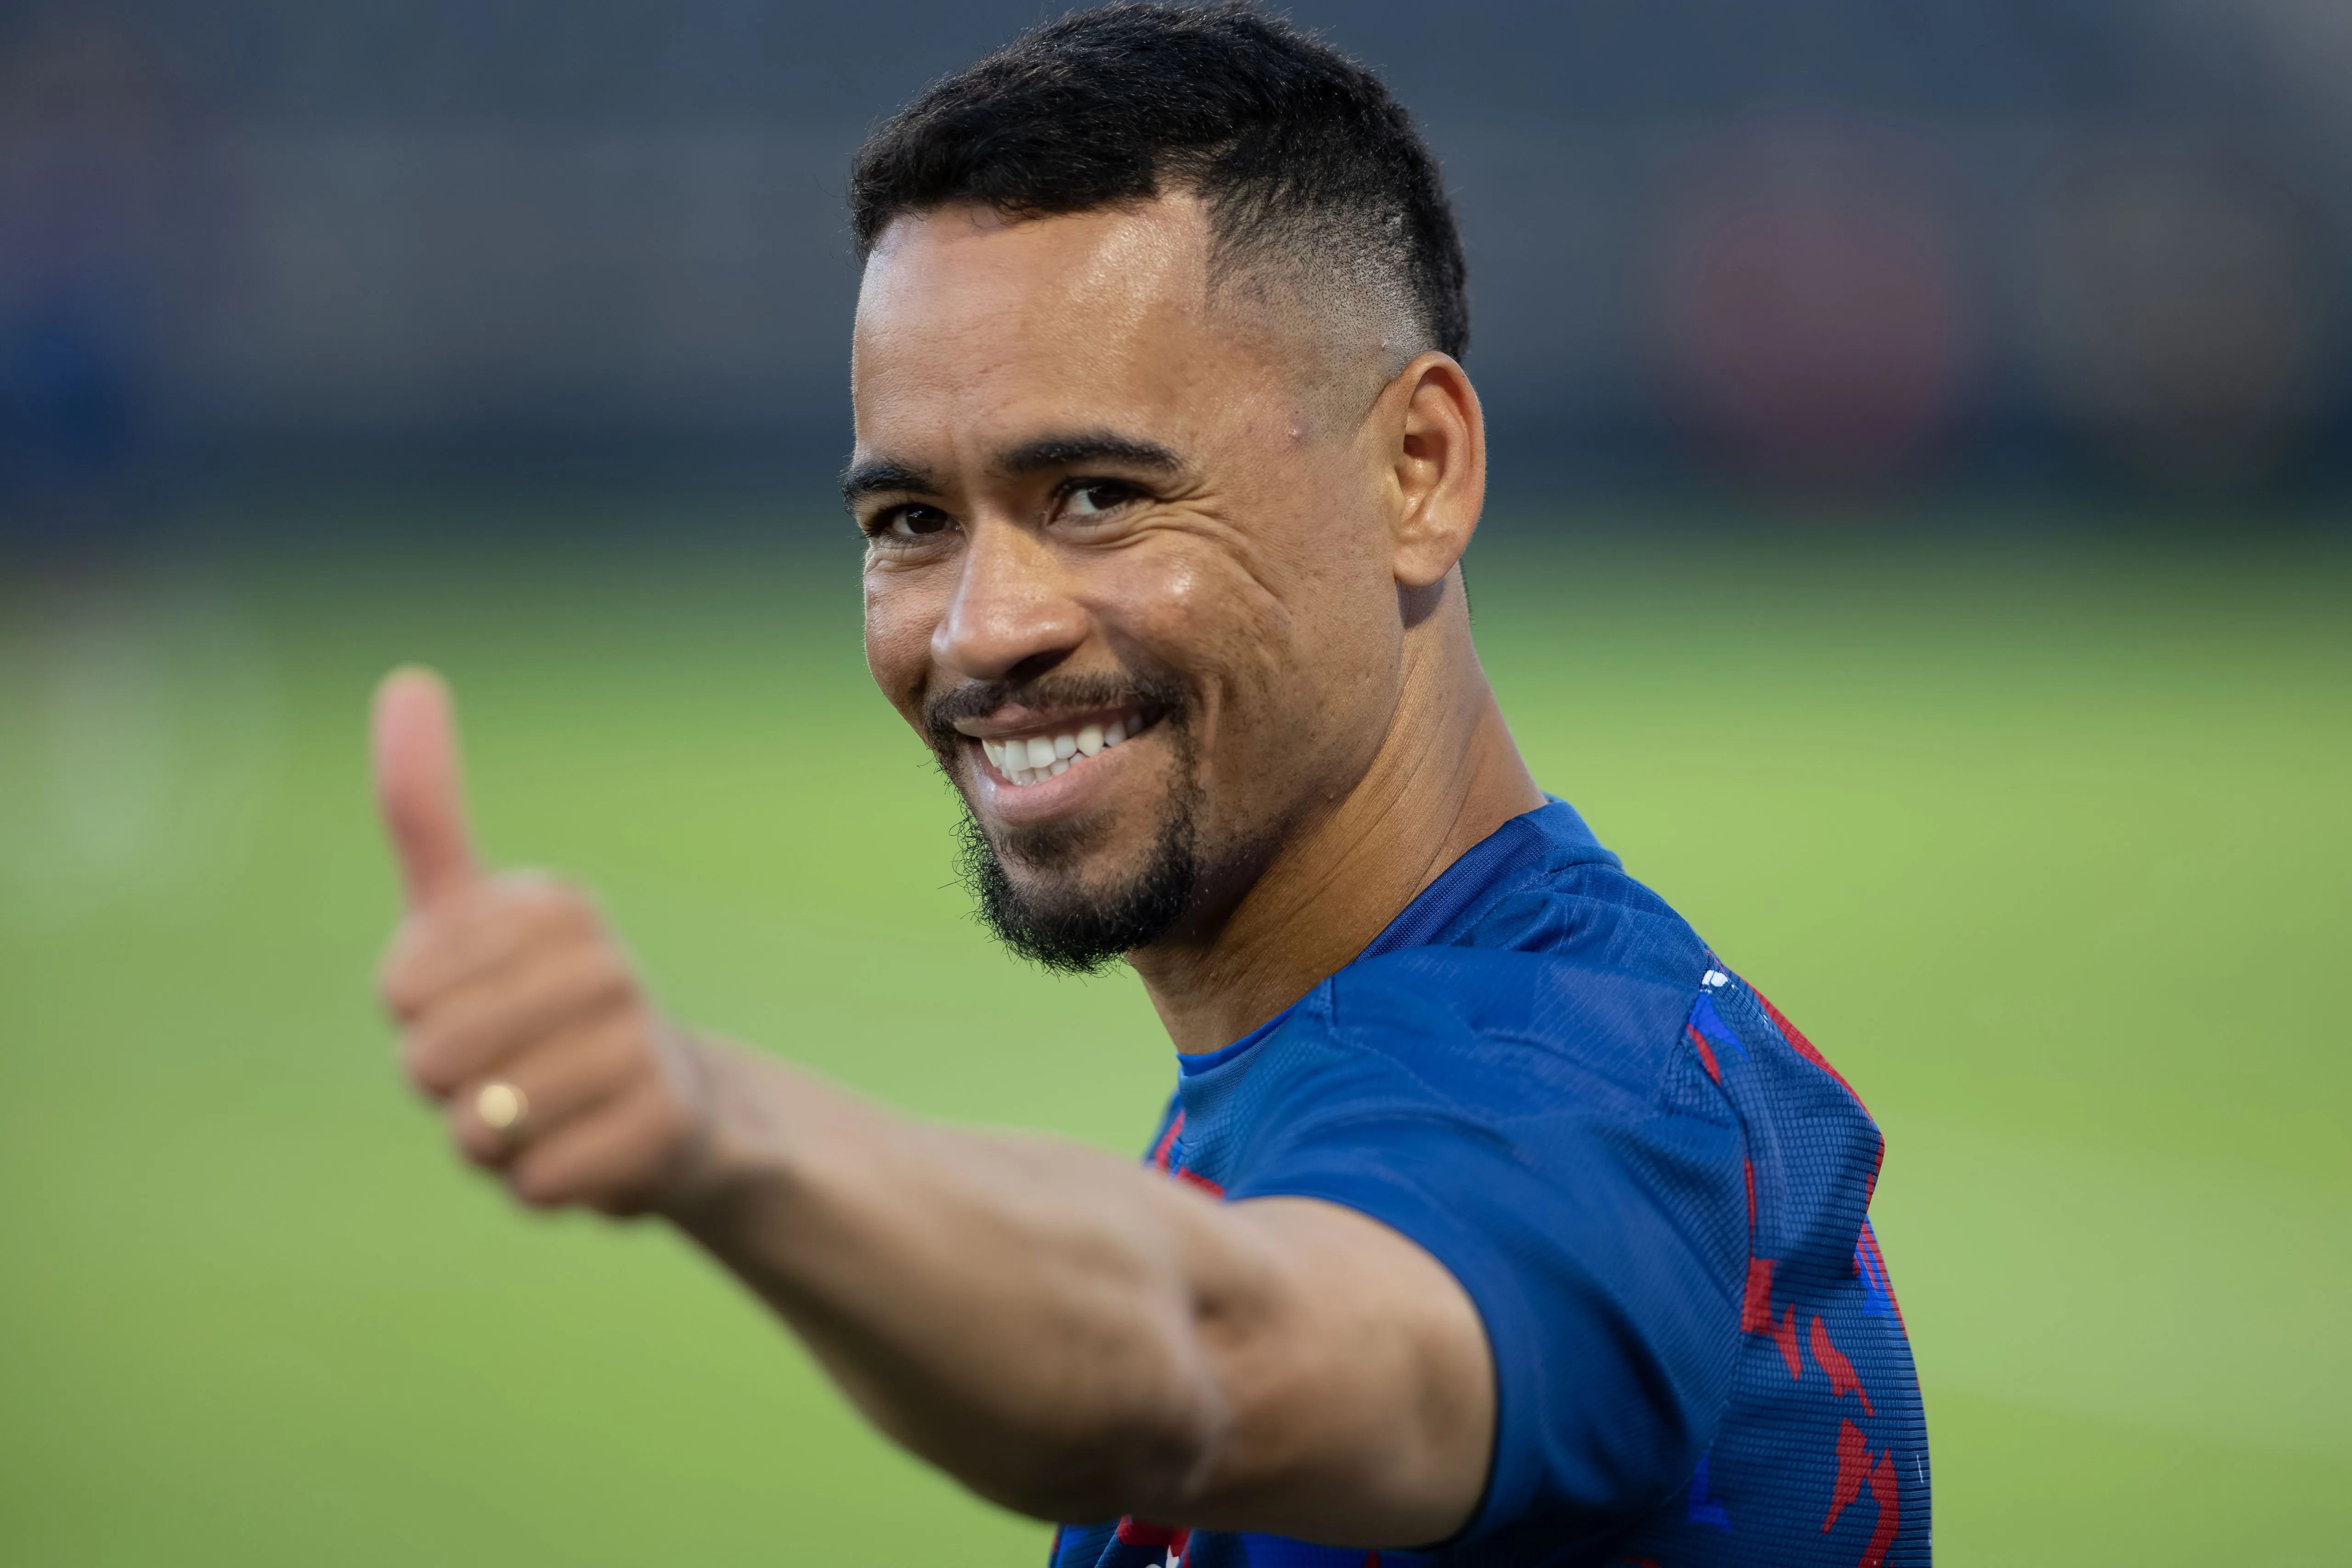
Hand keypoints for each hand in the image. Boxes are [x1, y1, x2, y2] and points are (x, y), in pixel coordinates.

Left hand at [373, 668, 714, 1215]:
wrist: (674, 1109)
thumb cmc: (543, 1010)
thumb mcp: (474, 913)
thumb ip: (426, 808)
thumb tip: (409, 677)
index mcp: (555, 906)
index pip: (400, 990)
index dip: (417, 1019)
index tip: (478, 1005)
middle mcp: (606, 964)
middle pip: (431, 1062)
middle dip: (448, 1090)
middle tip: (511, 1072)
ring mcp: (642, 1045)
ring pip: (481, 1126)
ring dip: (493, 1142)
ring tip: (547, 1115)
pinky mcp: (666, 1128)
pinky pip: (537, 1181)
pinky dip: (542, 1186)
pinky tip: (587, 1153)